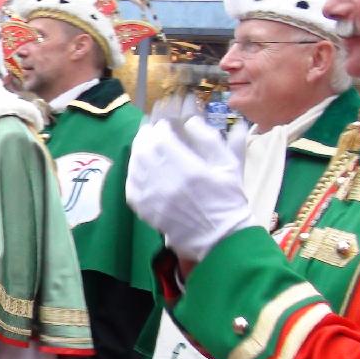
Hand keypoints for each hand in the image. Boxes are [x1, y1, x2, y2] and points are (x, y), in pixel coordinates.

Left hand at [126, 111, 252, 262]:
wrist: (220, 237)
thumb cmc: (228, 199)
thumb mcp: (228, 165)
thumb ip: (210, 140)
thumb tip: (191, 121)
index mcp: (188, 170)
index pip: (161, 139)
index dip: (160, 128)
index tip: (165, 125)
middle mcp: (165, 183)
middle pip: (143, 150)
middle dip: (146, 136)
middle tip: (151, 131)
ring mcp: (152, 199)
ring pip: (134, 167)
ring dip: (137, 152)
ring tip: (145, 146)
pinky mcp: (146, 211)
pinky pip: (131, 187)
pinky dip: (133, 173)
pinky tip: (139, 168)